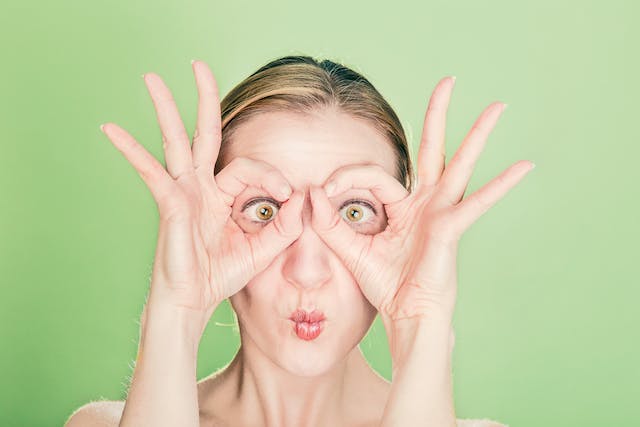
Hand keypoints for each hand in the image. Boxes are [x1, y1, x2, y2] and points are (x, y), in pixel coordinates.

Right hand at [100, 60, 303, 331]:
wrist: (193, 302)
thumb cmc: (222, 275)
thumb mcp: (263, 250)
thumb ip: (285, 226)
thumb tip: (303, 197)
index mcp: (223, 195)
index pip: (248, 167)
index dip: (271, 176)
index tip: (288, 198)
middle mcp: (201, 187)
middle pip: (204, 134)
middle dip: (204, 99)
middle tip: (199, 64)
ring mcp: (183, 193)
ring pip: (175, 142)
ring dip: (165, 109)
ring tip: (152, 78)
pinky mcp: (169, 205)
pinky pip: (151, 173)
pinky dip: (131, 152)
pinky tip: (111, 131)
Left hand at [309, 76, 534, 321]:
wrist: (405, 316)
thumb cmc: (384, 285)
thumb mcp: (350, 249)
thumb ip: (330, 221)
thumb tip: (312, 191)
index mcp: (403, 206)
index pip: (374, 176)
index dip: (346, 177)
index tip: (323, 191)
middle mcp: (425, 203)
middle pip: (432, 149)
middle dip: (437, 115)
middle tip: (448, 80)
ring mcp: (441, 212)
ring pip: (460, 164)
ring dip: (478, 134)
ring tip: (498, 106)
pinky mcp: (450, 228)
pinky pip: (476, 203)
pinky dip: (501, 186)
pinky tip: (524, 166)